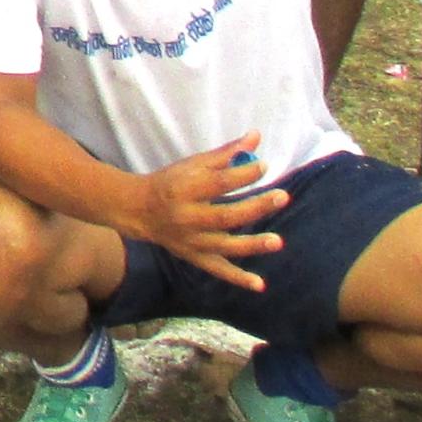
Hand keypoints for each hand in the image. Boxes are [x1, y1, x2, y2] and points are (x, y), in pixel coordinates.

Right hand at [129, 137, 287, 290]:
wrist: (139, 210)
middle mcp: (187, 218)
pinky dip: (238, 278)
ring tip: (277, 241)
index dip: (243, 174)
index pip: (218, 182)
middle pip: (226, 216)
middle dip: (256, 207)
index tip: (264, 166)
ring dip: (252, 245)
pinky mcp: (195, 257)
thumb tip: (256, 137)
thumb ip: (225, 154)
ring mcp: (191, 241)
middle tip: (281, 197)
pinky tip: (259, 284)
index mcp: (184, 189)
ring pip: (225, 246)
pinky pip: (218, 269)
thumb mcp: (192, 164)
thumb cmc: (171, 182)